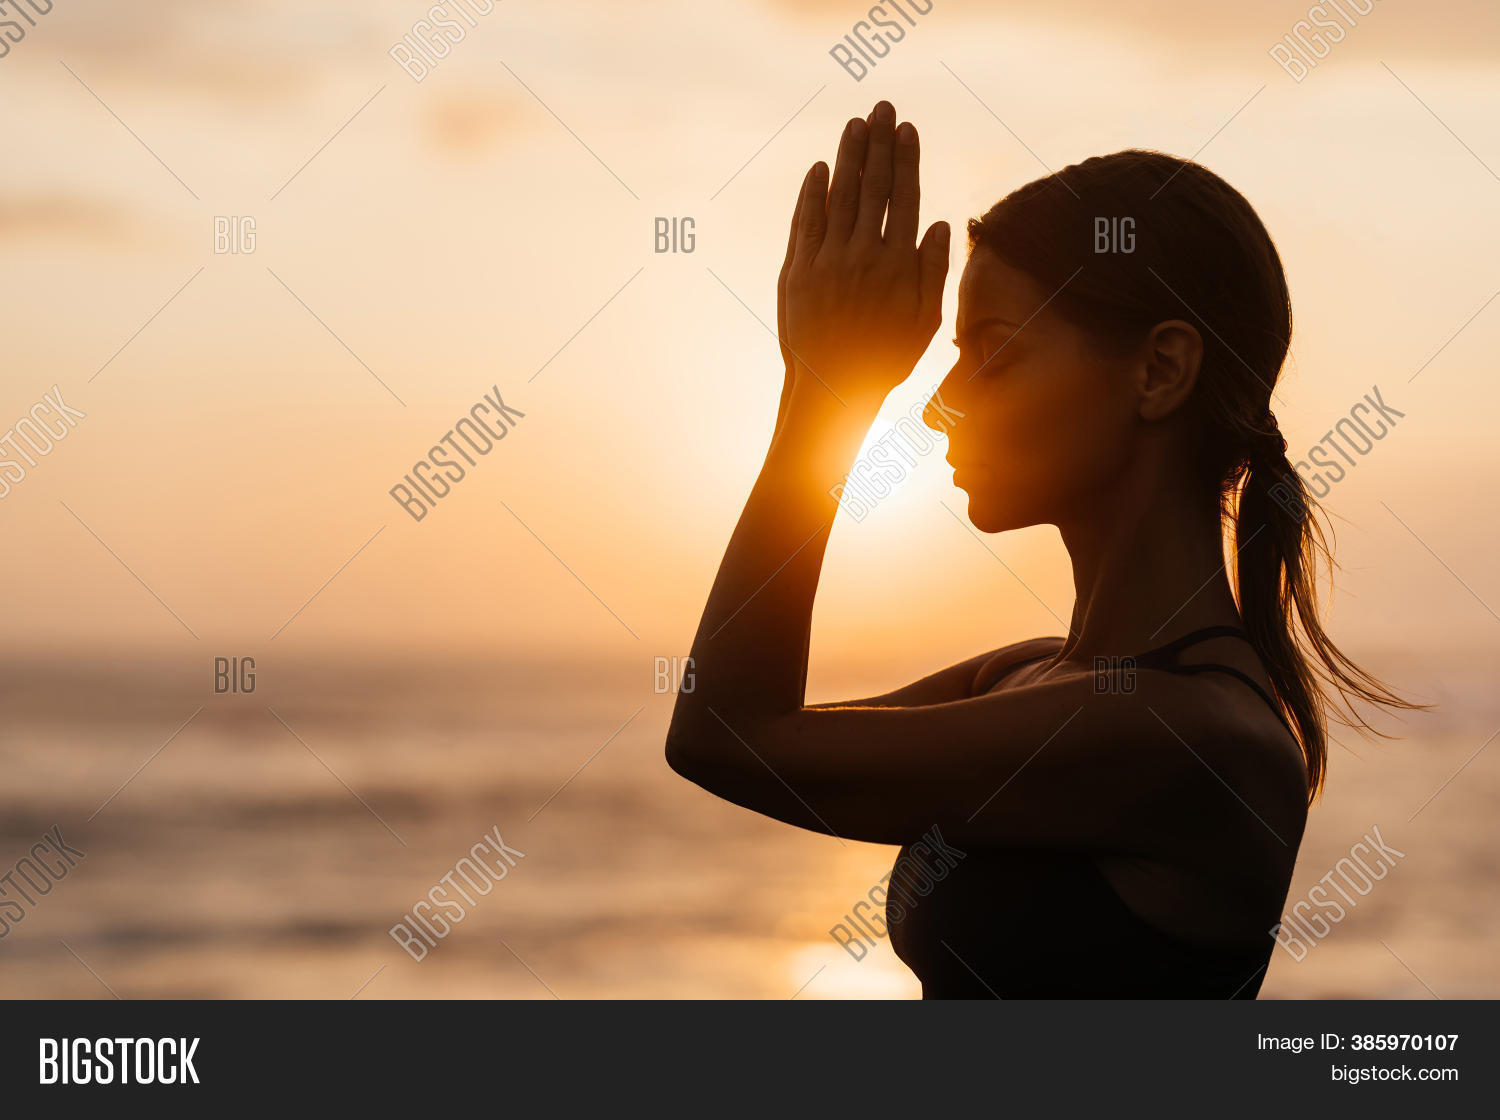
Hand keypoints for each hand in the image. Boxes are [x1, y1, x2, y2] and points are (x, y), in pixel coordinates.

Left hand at [776, 101, 949, 413]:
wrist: (830, 389)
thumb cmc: (884, 359)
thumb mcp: (924, 323)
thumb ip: (933, 272)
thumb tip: (938, 223)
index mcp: (898, 266)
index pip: (904, 198)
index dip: (906, 160)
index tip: (907, 129)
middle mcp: (862, 256)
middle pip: (873, 187)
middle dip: (879, 144)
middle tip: (882, 108)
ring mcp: (827, 261)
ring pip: (840, 196)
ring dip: (848, 156)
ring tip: (855, 125)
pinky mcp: (797, 270)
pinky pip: (806, 222)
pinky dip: (813, 193)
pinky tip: (820, 168)